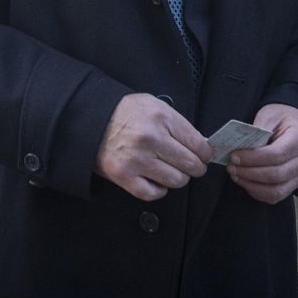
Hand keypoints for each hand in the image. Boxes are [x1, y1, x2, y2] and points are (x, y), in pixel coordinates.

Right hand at [95, 94, 212, 201]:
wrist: (91, 120)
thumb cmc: (124, 113)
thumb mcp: (154, 105)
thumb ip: (176, 123)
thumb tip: (199, 143)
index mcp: (161, 117)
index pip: (198, 143)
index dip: (206, 153)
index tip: (204, 156)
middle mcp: (150, 139)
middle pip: (190, 164)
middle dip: (196, 168)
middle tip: (193, 167)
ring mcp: (137, 159)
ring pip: (175, 180)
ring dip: (178, 179)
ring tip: (173, 172)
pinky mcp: (124, 176)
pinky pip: (153, 193)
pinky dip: (159, 190)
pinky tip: (158, 181)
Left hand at [226, 104, 297, 203]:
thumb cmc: (283, 118)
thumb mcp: (270, 115)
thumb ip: (257, 130)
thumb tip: (241, 148)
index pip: (277, 154)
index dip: (253, 158)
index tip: (234, 156)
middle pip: (277, 174)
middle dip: (250, 173)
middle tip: (231, 167)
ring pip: (277, 190)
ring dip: (252, 186)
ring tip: (236, 176)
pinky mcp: (296, 183)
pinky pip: (278, 196)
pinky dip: (259, 193)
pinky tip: (246, 183)